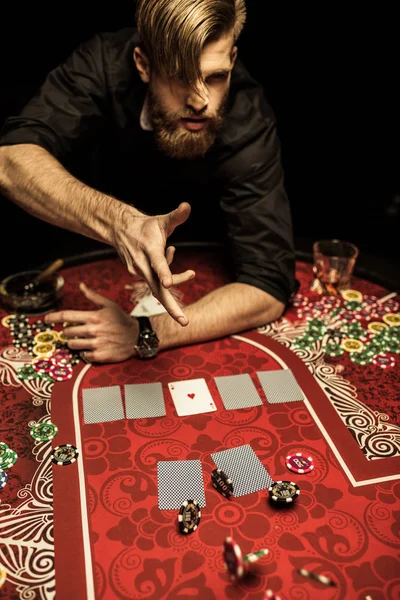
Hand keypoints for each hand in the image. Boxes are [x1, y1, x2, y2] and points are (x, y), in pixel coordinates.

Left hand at [45, 283, 138, 362]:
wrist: (136, 337)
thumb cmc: (121, 319)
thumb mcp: (109, 305)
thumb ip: (93, 296)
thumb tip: (80, 285)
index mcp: (94, 316)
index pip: (67, 316)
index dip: (53, 317)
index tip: (45, 319)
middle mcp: (93, 330)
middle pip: (67, 332)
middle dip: (69, 332)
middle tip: (77, 331)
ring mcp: (96, 344)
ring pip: (72, 345)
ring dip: (74, 343)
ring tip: (84, 340)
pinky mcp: (100, 356)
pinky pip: (83, 355)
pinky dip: (85, 352)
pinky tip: (92, 348)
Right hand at [114, 202, 194, 325]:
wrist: (121, 231)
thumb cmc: (146, 226)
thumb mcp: (162, 220)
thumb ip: (176, 215)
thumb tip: (188, 206)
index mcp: (150, 250)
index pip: (158, 263)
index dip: (164, 273)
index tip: (168, 283)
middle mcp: (143, 265)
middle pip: (158, 290)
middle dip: (172, 307)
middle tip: (185, 321)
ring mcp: (139, 273)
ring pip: (161, 285)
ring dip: (175, 278)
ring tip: (184, 266)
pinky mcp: (139, 276)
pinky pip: (158, 281)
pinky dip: (167, 274)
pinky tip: (169, 254)